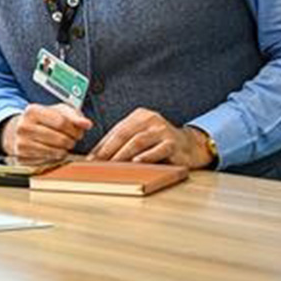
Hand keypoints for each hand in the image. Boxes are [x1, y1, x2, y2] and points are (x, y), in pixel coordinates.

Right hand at [1, 103, 91, 162]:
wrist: (20, 130)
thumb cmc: (43, 120)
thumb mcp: (57, 111)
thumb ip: (74, 116)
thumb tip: (87, 124)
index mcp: (32, 111)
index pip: (61, 122)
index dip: (75, 130)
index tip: (79, 133)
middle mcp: (24, 126)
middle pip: (59, 139)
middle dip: (71, 141)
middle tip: (72, 140)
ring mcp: (21, 143)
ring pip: (54, 152)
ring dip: (64, 151)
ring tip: (64, 146)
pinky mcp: (22, 157)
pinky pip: (46, 161)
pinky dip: (54, 158)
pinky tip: (54, 151)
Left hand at [90, 108, 213, 168]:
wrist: (190, 146)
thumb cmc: (161, 143)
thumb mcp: (141, 137)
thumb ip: (124, 143)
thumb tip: (99, 157)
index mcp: (139, 116)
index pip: (116, 130)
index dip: (102, 145)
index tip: (91, 159)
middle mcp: (150, 119)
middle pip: (124, 134)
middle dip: (108, 150)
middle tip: (97, 163)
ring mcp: (162, 130)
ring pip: (138, 141)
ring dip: (122, 154)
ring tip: (111, 165)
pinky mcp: (173, 143)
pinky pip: (157, 150)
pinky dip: (146, 156)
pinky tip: (136, 162)